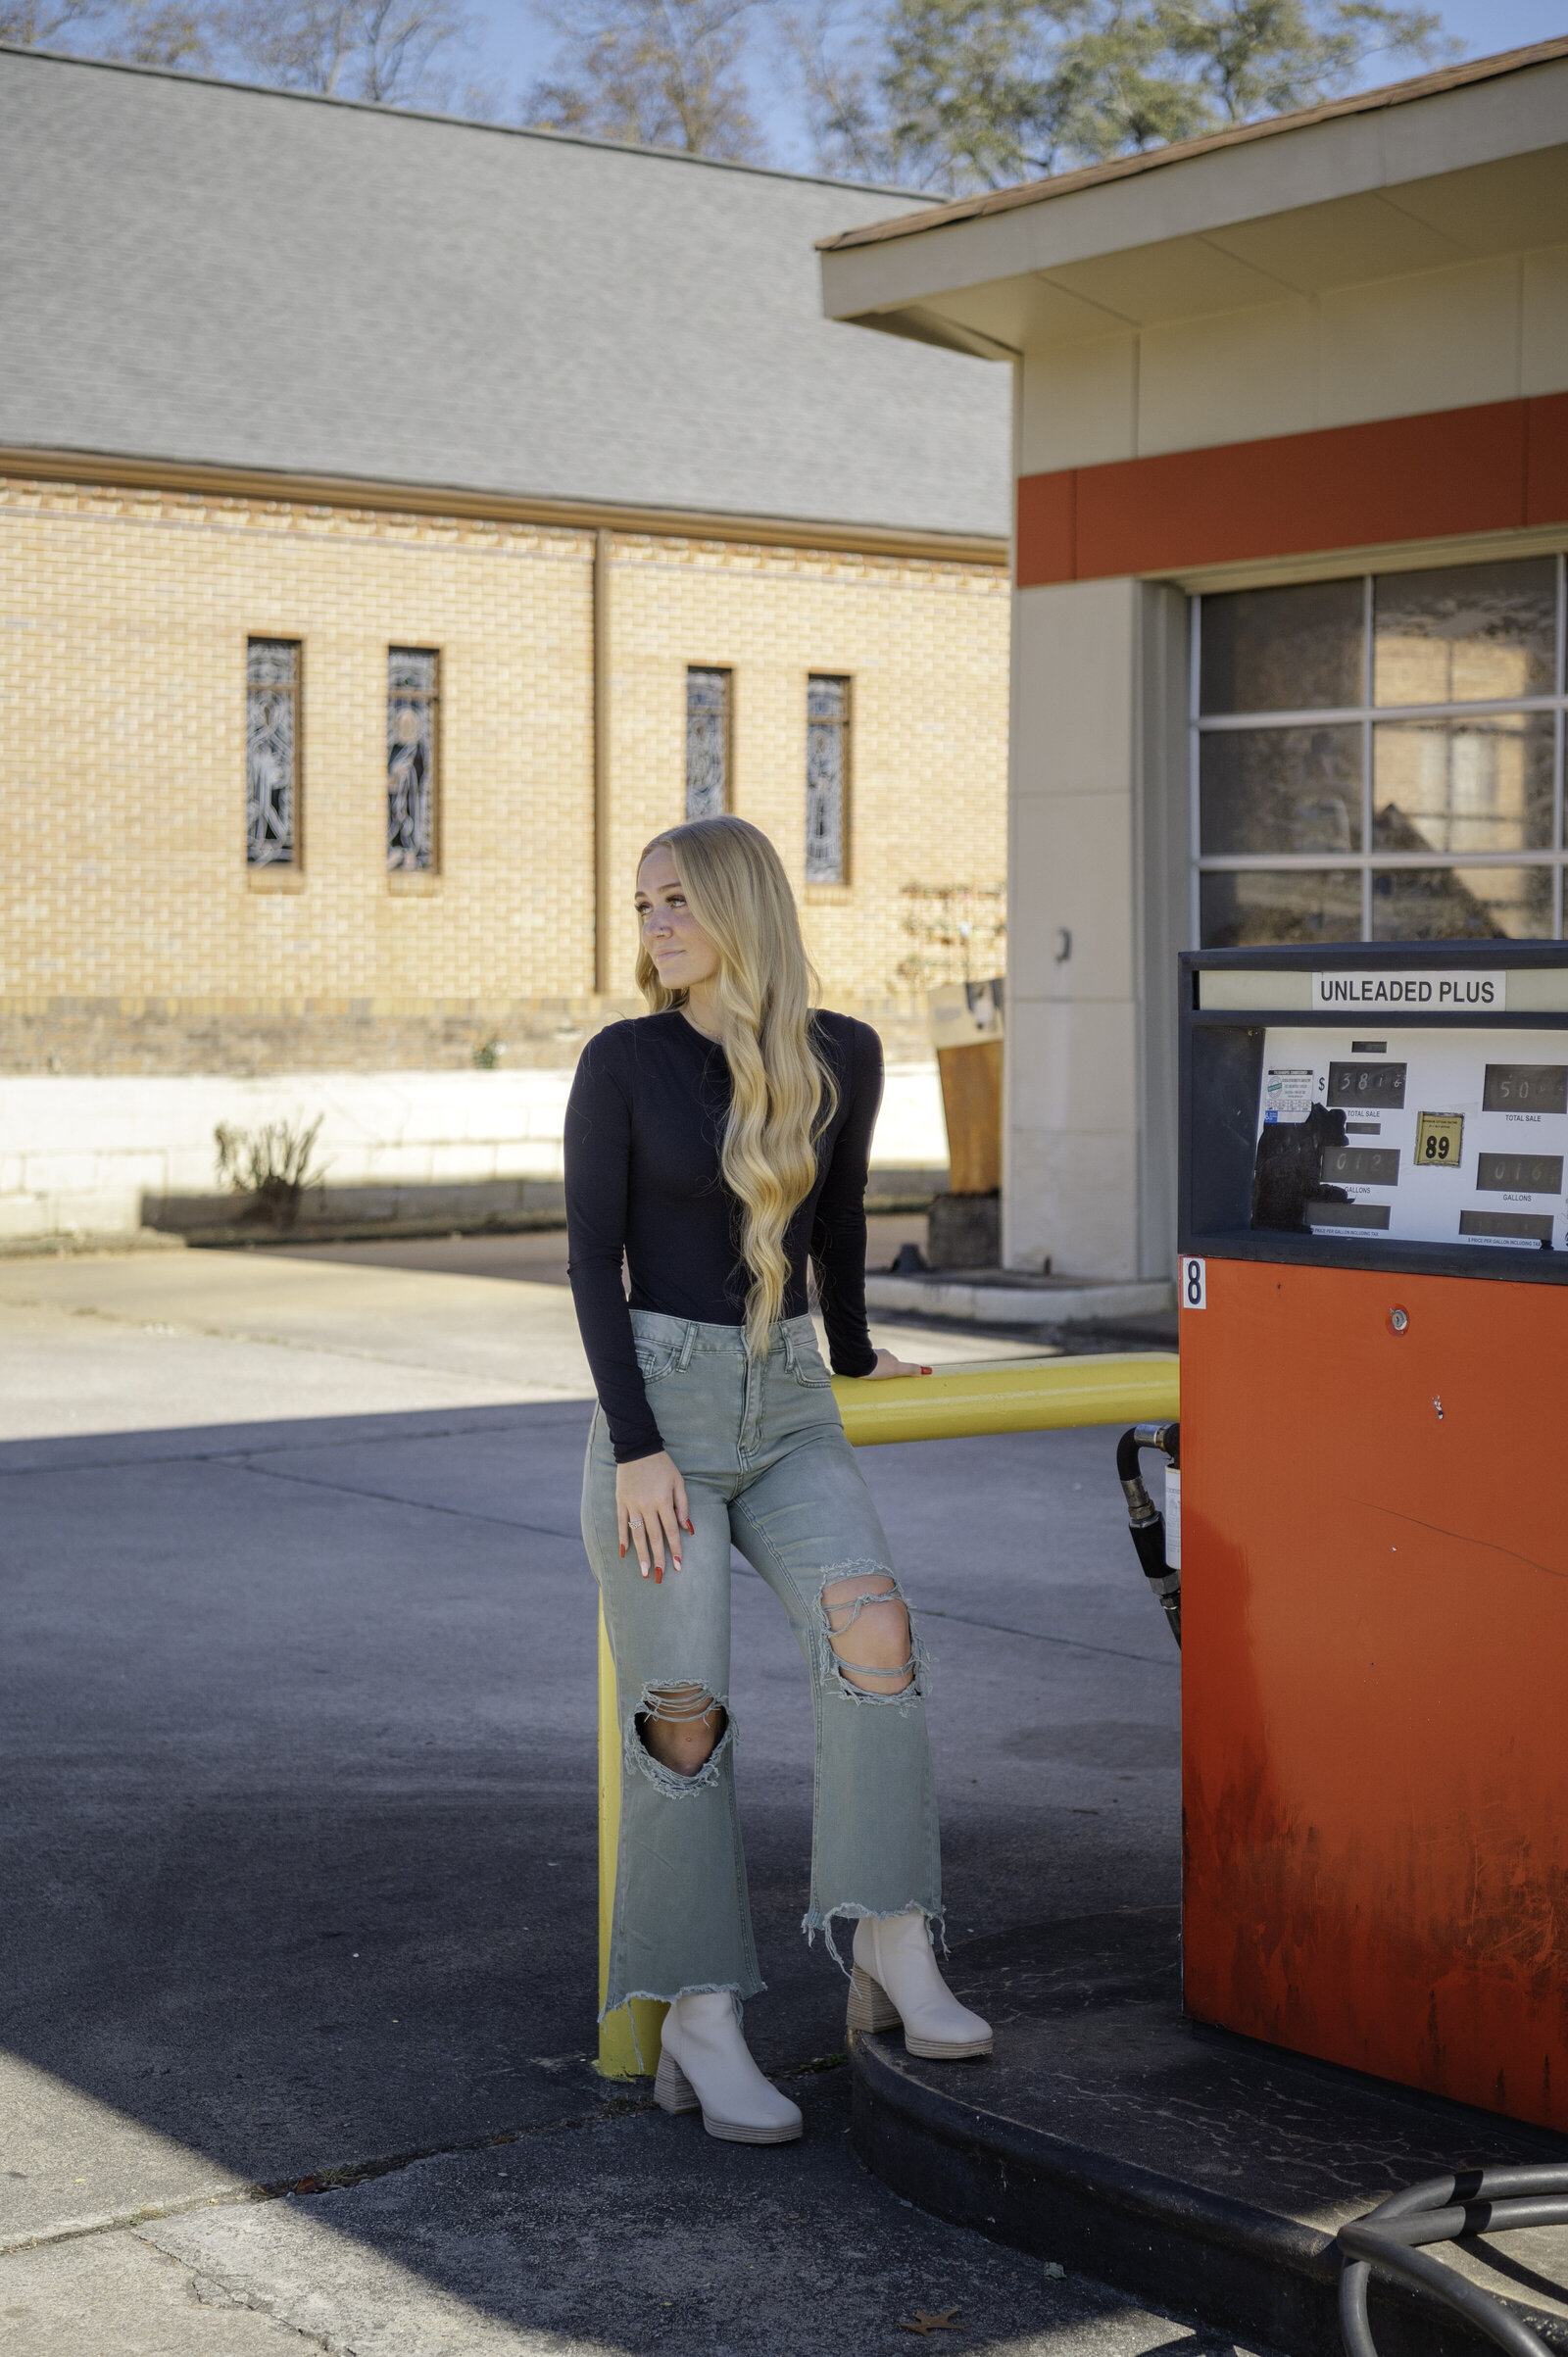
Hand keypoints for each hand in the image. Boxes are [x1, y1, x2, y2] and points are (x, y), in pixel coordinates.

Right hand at [616, 1450, 691, 1582]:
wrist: (637, 1448)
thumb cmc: (662, 1465)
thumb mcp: (678, 1481)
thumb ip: (682, 1505)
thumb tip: (687, 1528)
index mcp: (663, 1500)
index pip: (671, 1530)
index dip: (675, 1548)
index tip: (678, 1565)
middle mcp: (647, 1505)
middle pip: (654, 1536)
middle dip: (658, 1558)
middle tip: (659, 1576)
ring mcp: (632, 1504)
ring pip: (637, 1534)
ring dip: (641, 1555)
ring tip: (644, 1571)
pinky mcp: (621, 1501)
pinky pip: (621, 1523)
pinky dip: (623, 1538)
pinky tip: (625, 1553)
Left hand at [861, 1347, 931, 1379]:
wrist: (855, 1364)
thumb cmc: (876, 1366)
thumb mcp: (897, 1369)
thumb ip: (911, 1370)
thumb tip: (929, 1371)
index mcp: (886, 1355)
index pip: (894, 1364)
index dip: (895, 1372)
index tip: (894, 1379)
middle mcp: (876, 1355)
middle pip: (883, 1366)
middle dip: (884, 1374)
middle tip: (884, 1384)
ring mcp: (865, 1359)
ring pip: (872, 1367)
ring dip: (873, 1374)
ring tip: (873, 1386)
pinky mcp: (856, 1364)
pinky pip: (861, 1370)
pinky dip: (863, 1374)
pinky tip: (862, 1382)